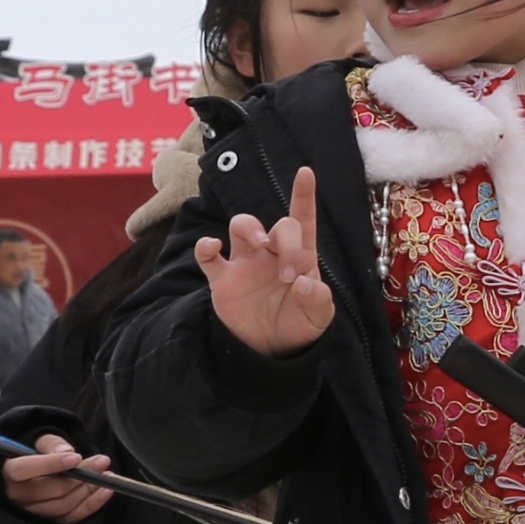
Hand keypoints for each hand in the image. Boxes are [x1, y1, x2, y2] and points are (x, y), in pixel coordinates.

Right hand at [3, 430, 115, 522]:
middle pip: (51, 489)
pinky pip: (72, 518)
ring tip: (106, 474)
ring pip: (64, 504)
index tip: (76, 457)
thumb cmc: (36, 456)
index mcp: (10, 473)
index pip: (24, 469)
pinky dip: (92, 505)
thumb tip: (66, 451)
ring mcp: (33, 514)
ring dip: (89, 489)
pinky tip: (106, 491)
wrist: (35, 476)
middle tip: (102, 461)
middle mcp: (18, 497)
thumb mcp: (40, 443)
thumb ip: (52, 444)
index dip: (50, 464)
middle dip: (81, 475)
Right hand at [194, 168, 336, 356]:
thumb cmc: (297, 325)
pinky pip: (207, 254)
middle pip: (278, 225)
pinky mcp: (222, 278)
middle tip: (288, 275)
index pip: (303, 221)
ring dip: (249, 228)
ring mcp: (245, 262)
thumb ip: (319, 301)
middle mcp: (271, 253)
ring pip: (241, 225)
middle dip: (286, 242)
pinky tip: (212, 247)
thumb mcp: (318, 319)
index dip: (303, 196)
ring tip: (257, 244)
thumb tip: (306, 283)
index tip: (306, 172)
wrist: (269, 351)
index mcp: (299, 257)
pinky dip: (205, 246)